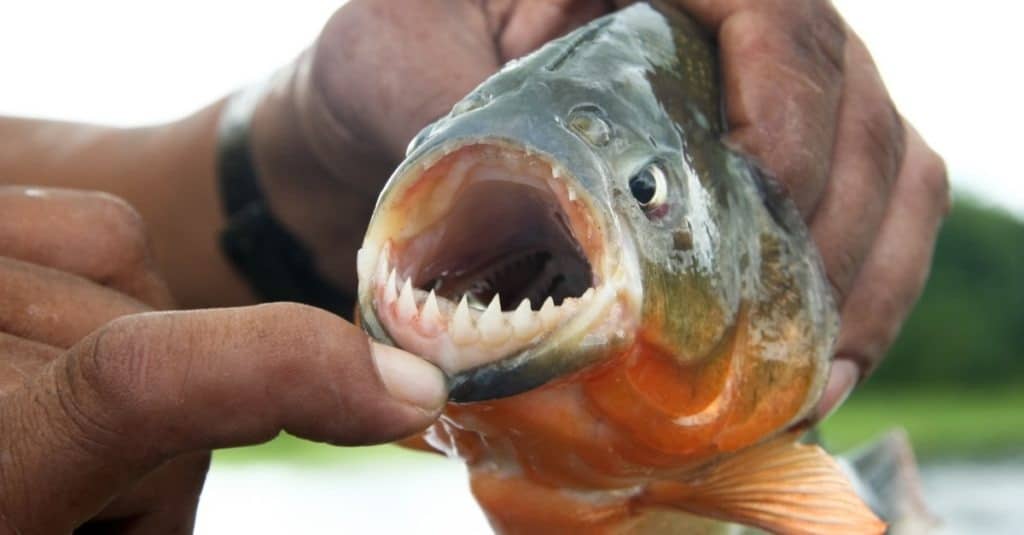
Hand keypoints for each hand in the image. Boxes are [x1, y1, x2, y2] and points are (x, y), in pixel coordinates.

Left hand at [0, 187, 445, 532]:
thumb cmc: (8, 501)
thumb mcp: (58, 524)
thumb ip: (166, 498)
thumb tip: (368, 427)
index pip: (137, 382)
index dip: (282, 370)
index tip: (403, 396)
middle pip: (151, 357)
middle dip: (163, 444)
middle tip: (90, 509)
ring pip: (136, 282)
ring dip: (139, 362)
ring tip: (58, 432)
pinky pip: (104, 230)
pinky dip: (118, 283)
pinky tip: (60, 344)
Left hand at [247, 0, 947, 419]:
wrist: (379, 110)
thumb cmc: (385, 65)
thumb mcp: (401, 64)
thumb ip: (468, 126)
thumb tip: (566, 239)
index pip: (773, 16)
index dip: (788, 113)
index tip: (753, 202)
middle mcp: (729, 22)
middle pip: (851, 100)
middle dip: (832, 228)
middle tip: (781, 332)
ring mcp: (759, 93)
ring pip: (888, 162)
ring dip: (864, 277)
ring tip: (815, 373)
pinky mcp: (766, 160)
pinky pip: (874, 210)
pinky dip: (866, 291)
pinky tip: (819, 367)